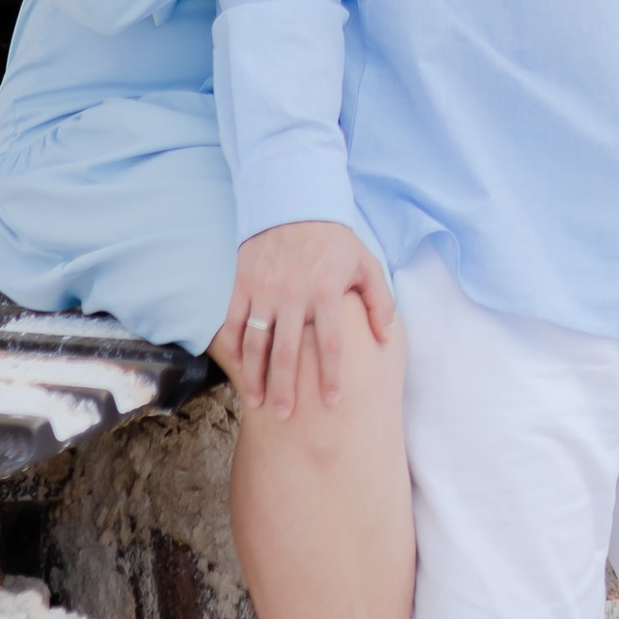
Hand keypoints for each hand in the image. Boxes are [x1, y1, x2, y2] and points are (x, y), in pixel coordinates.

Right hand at [214, 219, 397, 415]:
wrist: (291, 202)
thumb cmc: (333, 239)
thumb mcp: (365, 263)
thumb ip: (379, 301)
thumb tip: (385, 337)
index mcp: (325, 291)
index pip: (330, 343)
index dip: (332, 375)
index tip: (334, 402)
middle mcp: (292, 294)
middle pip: (286, 352)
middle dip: (285, 388)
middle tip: (286, 416)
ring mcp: (263, 290)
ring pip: (255, 342)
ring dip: (254, 375)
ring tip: (257, 402)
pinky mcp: (242, 284)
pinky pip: (234, 321)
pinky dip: (233, 347)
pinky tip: (237, 369)